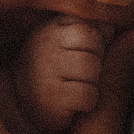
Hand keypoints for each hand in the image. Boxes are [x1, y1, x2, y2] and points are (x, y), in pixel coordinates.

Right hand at [13, 16, 109, 133]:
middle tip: (79, 75)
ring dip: (91, 82)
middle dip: (95, 61)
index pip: (87, 27)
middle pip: (93, 43)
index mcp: (50, 29)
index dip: (94, 43)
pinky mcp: (52, 96)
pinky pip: (88, 94)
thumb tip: (110, 28)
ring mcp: (46, 70)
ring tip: (75, 87)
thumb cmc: (53, 72)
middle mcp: (45, 45)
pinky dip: (87, 102)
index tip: (81, 55)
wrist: (23, 107)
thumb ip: (89, 32)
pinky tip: (73, 103)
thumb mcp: (65, 45)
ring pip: (92, 67)